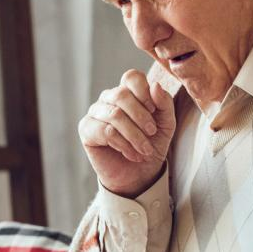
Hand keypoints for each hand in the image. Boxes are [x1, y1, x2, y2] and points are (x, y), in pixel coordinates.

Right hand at [78, 70, 176, 197]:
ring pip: (114, 115)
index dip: (144, 92)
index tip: (154, 111)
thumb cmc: (151, 145)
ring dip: (134, 135)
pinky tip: (131, 154)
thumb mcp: (166, 124)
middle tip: (152, 133)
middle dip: (141, 116)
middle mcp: (109, 98)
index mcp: (128, 92)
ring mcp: (95, 112)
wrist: (139, 174)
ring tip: (145, 150)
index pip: (131, 77)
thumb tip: (155, 85)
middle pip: (122, 94)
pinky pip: (105, 131)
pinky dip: (123, 144)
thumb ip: (164, 103)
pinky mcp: (86, 129)